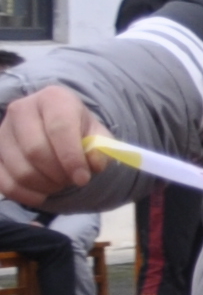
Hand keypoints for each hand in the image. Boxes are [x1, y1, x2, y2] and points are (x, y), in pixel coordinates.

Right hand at [0, 82, 101, 204]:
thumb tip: (94, 164)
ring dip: (45, 185)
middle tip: (71, 180)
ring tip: (59, 183)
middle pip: (36, 151)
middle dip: (58, 174)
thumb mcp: (96, 134)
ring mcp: (2, 131)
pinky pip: (4, 183)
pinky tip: (43, 194)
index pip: (59, 128)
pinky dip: (26, 195)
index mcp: (53, 98)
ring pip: (20, 170)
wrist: (55, 127)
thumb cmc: (78, 129)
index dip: (72, 157)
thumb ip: (100, 148)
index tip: (83, 178)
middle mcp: (21, 110)